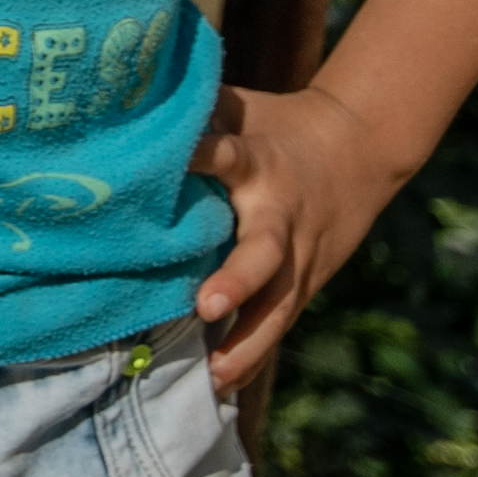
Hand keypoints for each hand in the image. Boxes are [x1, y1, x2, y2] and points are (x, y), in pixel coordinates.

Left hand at [190, 76, 409, 391]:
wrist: (358, 150)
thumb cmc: (276, 123)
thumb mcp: (240, 105)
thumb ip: (192, 107)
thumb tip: (119, 86)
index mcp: (257, 160)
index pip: (224, 154)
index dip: (196, 155)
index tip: (166, 164)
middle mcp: (280, 214)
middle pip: (264, 251)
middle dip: (237, 281)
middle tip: (206, 304)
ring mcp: (298, 256)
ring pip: (277, 305)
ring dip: (247, 342)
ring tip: (215, 375)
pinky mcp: (303, 284)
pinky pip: (277, 323)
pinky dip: (253, 356)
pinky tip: (222, 390)